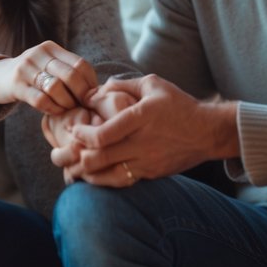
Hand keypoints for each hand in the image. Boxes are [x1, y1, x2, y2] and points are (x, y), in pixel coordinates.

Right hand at [0, 41, 97, 115]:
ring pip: (55, 88)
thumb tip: (99, 92)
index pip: (80, 64)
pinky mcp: (16, 85)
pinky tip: (55, 112)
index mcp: (51, 48)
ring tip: (69, 110)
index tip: (93, 98)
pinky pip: (40, 100)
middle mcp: (38, 54)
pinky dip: (52, 108)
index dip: (91, 83)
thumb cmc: (32, 76)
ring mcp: (25, 68)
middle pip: (70, 75)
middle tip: (84, 107)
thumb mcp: (49, 67)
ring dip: (67, 103)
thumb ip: (69, 73)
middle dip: (81, 95)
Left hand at [59, 74, 237, 186]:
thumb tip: (93, 92)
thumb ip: (122, 86)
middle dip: (73, 157)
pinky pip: (120, 182)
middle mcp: (142, 142)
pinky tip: (91, 175)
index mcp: (141, 117)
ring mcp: (146, 161)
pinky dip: (102, 180)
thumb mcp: (153, 85)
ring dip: (84, 172)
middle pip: (98, 159)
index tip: (73, 129)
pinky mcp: (150, 174)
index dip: (81, 135)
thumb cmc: (178, 104)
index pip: (102, 134)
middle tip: (60, 151)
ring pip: (106, 176)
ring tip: (70, 166)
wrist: (207, 132)